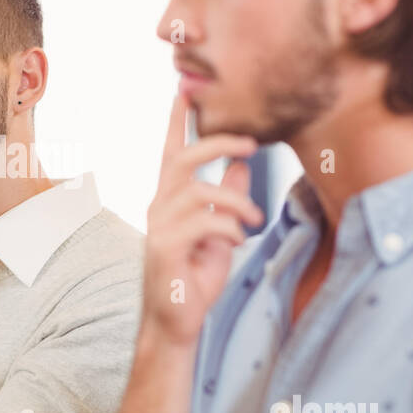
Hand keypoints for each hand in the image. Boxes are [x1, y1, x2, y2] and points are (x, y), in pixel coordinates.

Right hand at [141, 92, 262, 346]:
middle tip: (251, 142)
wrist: (176, 323)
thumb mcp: (220, 232)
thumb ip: (227, 198)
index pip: (172, 152)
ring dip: (235, 202)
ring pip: (197, 191)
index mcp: (170, 201)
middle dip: (217, 143)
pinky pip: (202, 223)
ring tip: (254, 221)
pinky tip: (238, 241)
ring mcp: (158, 228)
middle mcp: (159, 208)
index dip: (178, 121)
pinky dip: (228, 228)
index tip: (183, 90)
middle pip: (183, 159)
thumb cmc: (194, 277)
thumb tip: (243, 166)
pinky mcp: (164, 249)